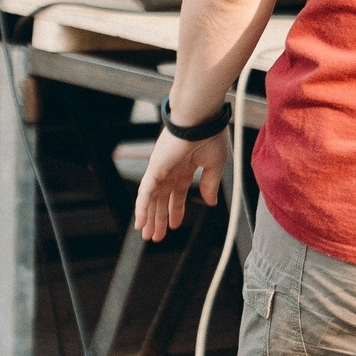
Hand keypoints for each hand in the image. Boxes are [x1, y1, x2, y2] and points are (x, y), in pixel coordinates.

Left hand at [131, 124, 231, 240]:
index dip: (176, 209)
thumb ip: (210, 184)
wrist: (200, 119)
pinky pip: (145, 192)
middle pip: (162, 199)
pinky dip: (141, 208)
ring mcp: (161, 169)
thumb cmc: (210, 134)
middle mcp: (172, 168)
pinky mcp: (154, 168)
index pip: (178, 192)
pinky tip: (140, 222)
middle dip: (159, 218)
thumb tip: (210, 202)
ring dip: (149, 217)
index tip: (174, 224)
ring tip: (147, 235)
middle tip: (156, 236)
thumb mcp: (216, 165)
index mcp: (187, 166)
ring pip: (152, 199)